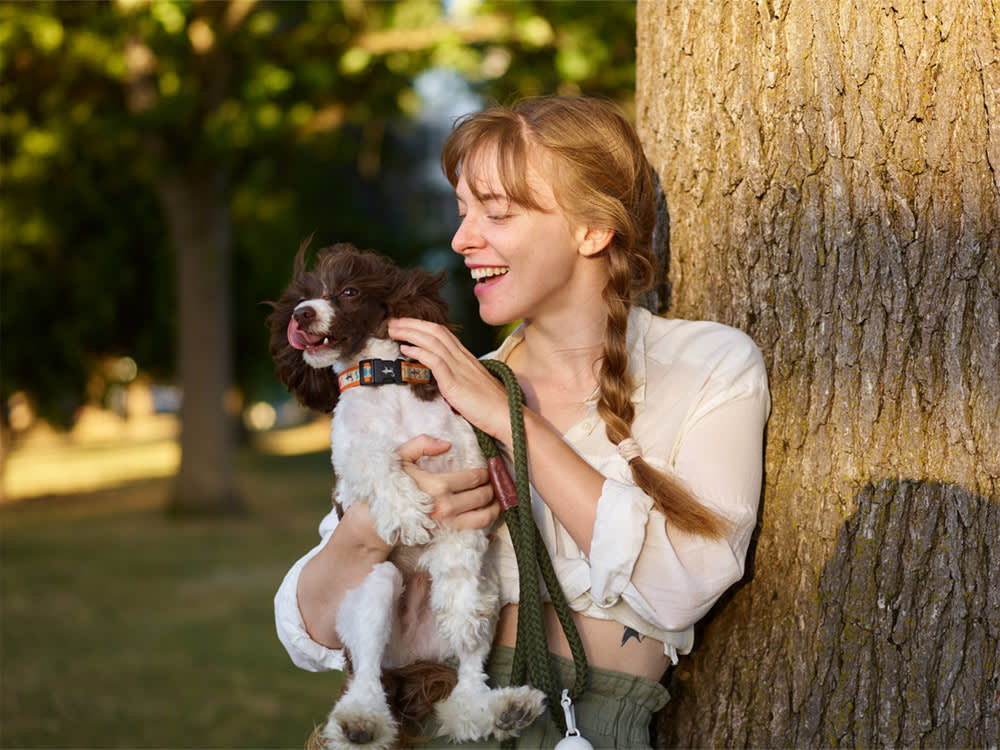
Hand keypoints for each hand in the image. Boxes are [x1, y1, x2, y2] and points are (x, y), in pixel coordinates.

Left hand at [389, 318, 512, 442]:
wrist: (505, 416)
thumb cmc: (491, 405)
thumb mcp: (472, 385)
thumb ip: (458, 376)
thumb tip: (443, 376)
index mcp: (466, 357)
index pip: (443, 333)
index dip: (423, 326)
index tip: (405, 324)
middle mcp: (463, 358)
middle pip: (436, 332)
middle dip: (412, 324)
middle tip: (393, 322)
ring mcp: (460, 368)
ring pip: (433, 342)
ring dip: (410, 334)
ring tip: (394, 331)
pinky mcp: (456, 382)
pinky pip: (435, 361)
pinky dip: (419, 352)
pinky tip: (406, 350)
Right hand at [397, 434, 500, 530]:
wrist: (379, 518)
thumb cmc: (392, 484)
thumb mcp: (401, 457)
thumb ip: (422, 444)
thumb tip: (446, 444)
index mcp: (437, 485)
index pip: (473, 477)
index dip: (485, 472)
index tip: (487, 469)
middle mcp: (445, 506)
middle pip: (482, 496)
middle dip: (492, 487)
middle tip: (494, 482)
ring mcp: (447, 524)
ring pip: (483, 516)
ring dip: (495, 507)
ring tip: (496, 498)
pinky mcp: (447, 535)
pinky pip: (475, 529)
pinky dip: (486, 521)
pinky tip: (488, 512)